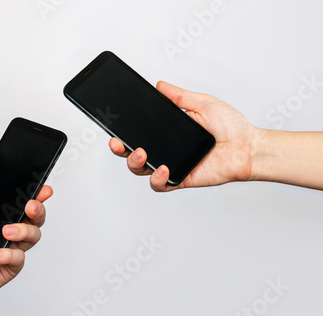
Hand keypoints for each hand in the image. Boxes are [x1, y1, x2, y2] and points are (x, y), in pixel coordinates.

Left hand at [0, 173, 52, 310]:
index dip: (37, 195)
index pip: (22, 204)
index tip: (42, 189)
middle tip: (30, 206)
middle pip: (35, 219)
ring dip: (23, 230)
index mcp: (0, 219)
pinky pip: (17, 259)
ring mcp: (11, 250)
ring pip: (32, 237)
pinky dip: (7, 254)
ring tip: (6, 231)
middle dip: (38, 210)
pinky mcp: (8, 269)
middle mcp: (10, 233)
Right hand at [109, 81, 257, 191]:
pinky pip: (160, 184)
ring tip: (140, 153)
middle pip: (132, 153)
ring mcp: (171, 165)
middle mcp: (165, 149)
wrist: (247, 147)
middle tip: (117, 143)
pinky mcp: (179, 179)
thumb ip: (180, 96)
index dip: (123, 131)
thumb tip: (160, 85)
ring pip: (141, 170)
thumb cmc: (230, 127)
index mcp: (167, 132)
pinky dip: (156, 178)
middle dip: (119, 149)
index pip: (139, 132)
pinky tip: (161, 168)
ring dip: (134, 162)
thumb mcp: (203, 103)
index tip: (114, 125)